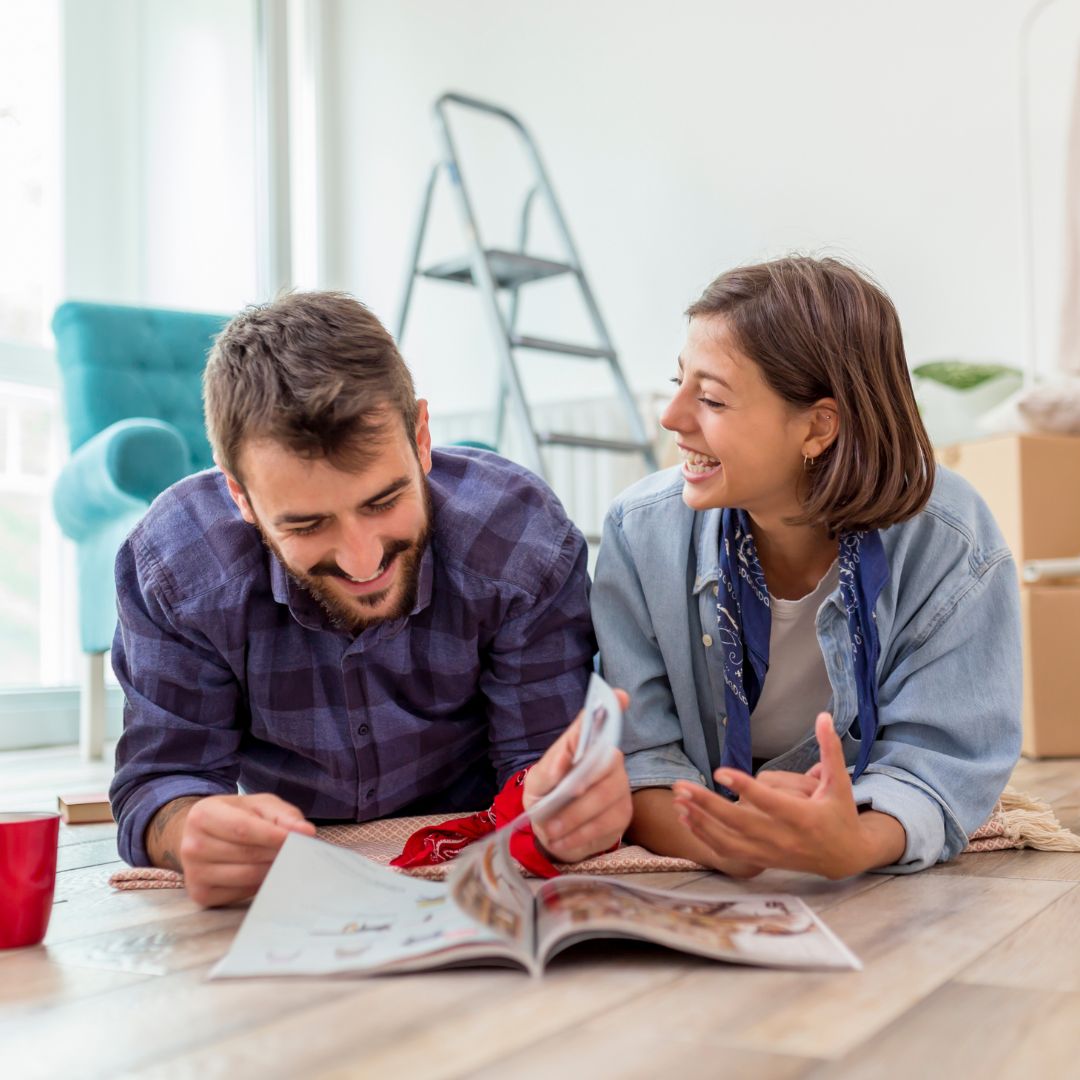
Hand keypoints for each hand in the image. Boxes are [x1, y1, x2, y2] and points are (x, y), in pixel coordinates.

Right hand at [161, 793, 315, 907]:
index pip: (243, 829)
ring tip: (284, 860)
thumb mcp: (260, 806)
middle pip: (247, 854)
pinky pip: (241, 892)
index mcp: (202, 815)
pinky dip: (260, 884)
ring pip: (246, 876)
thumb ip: (284, 816)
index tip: (300, 838)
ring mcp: (194, 873)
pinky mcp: (201, 895)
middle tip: (298, 851)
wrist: (206, 835)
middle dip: (277, 853)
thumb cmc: (237, 816)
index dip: (273, 835)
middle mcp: (191, 846)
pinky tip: (265, 873)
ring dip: (272, 870)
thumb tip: (306, 832)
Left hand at [524, 690, 632, 862]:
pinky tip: (563, 839)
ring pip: (605, 796)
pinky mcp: (623, 813)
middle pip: (604, 765)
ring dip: (573, 818)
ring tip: (550, 831)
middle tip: (549, 811)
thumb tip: (565, 756)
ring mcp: (619, 786)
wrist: (551, 834)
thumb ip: (549, 769)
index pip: (598, 723)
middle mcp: (607, 760)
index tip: (619, 696)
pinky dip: (580, 834)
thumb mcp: (536, 785)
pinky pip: (606, 822)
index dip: (611, 709)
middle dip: (576, 790)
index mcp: (583, 746)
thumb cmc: (545, 799)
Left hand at [671, 713, 904, 878]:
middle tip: (682, 787)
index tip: (719, 770)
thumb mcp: (840, 783)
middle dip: (707, 805)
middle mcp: (783, 838)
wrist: (845, 857)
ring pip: (728, 841)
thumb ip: (830, 750)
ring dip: (700, 822)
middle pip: (739, 822)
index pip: (769, 802)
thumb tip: (823, 716)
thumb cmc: (840, 814)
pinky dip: (705, 837)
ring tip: (678, 802)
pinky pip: (728, 852)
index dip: (744, 787)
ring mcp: (770, 852)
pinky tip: (688, 820)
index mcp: (803, 817)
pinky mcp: (761, 861)